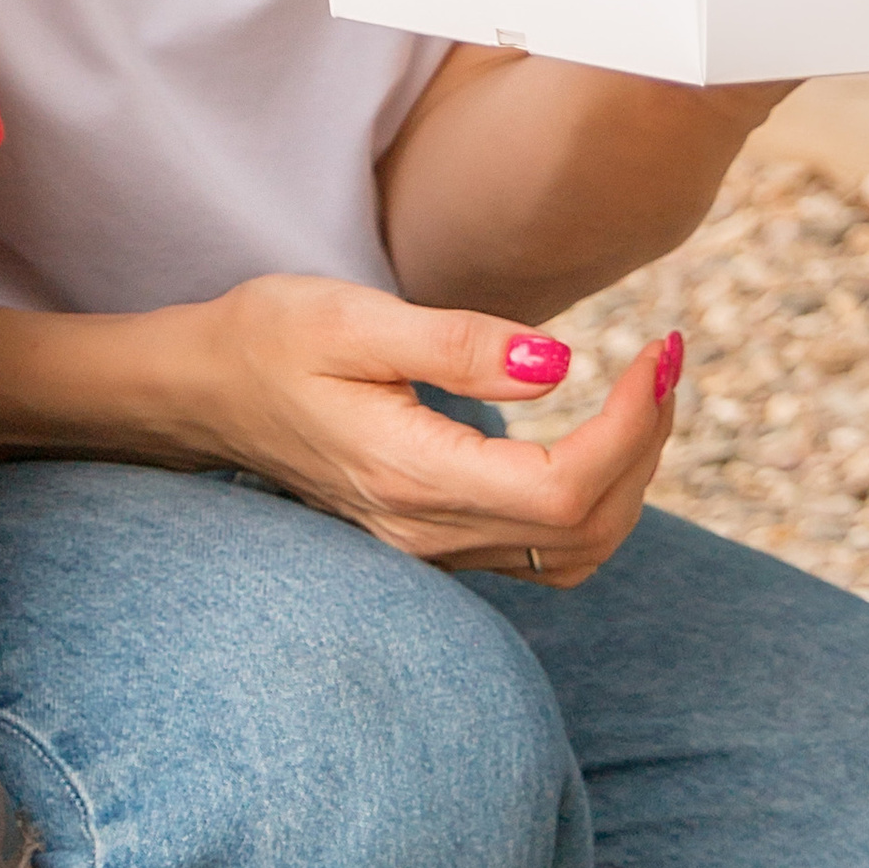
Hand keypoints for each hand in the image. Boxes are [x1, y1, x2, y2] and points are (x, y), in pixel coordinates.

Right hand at [191, 273, 676, 585]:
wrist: (203, 391)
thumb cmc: (271, 338)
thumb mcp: (354, 318)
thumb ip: (459, 343)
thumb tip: (561, 365)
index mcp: (412, 476)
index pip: (565, 488)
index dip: (632, 426)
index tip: (656, 348)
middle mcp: (427, 531)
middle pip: (586, 525)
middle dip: (647, 442)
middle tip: (664, 355)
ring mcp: (429, 546)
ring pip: (575, 549)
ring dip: (632, 476)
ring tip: (645, 393)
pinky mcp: (433, 538)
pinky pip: (544, 548)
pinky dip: (596, 500)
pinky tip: (598, 436)